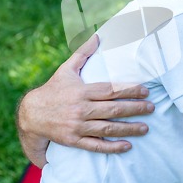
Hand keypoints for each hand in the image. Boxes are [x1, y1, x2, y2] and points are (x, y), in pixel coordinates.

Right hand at [16, 34, 154, 167]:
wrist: (31, 114)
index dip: (129, 90)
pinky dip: (112, 147)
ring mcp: (77, 126)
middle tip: (152, 108)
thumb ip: (83, 53)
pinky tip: (127, 146)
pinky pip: (96, 145)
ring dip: (128, 128)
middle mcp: (81, 108)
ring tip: (146, 128)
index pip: (110, 90)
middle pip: (113, 109)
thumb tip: (97, 35)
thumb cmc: (54, 89)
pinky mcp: (74, 140)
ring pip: (108, 128)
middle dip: (135, 109)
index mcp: (82, 91)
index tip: (145, 91)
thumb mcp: (66, 69)